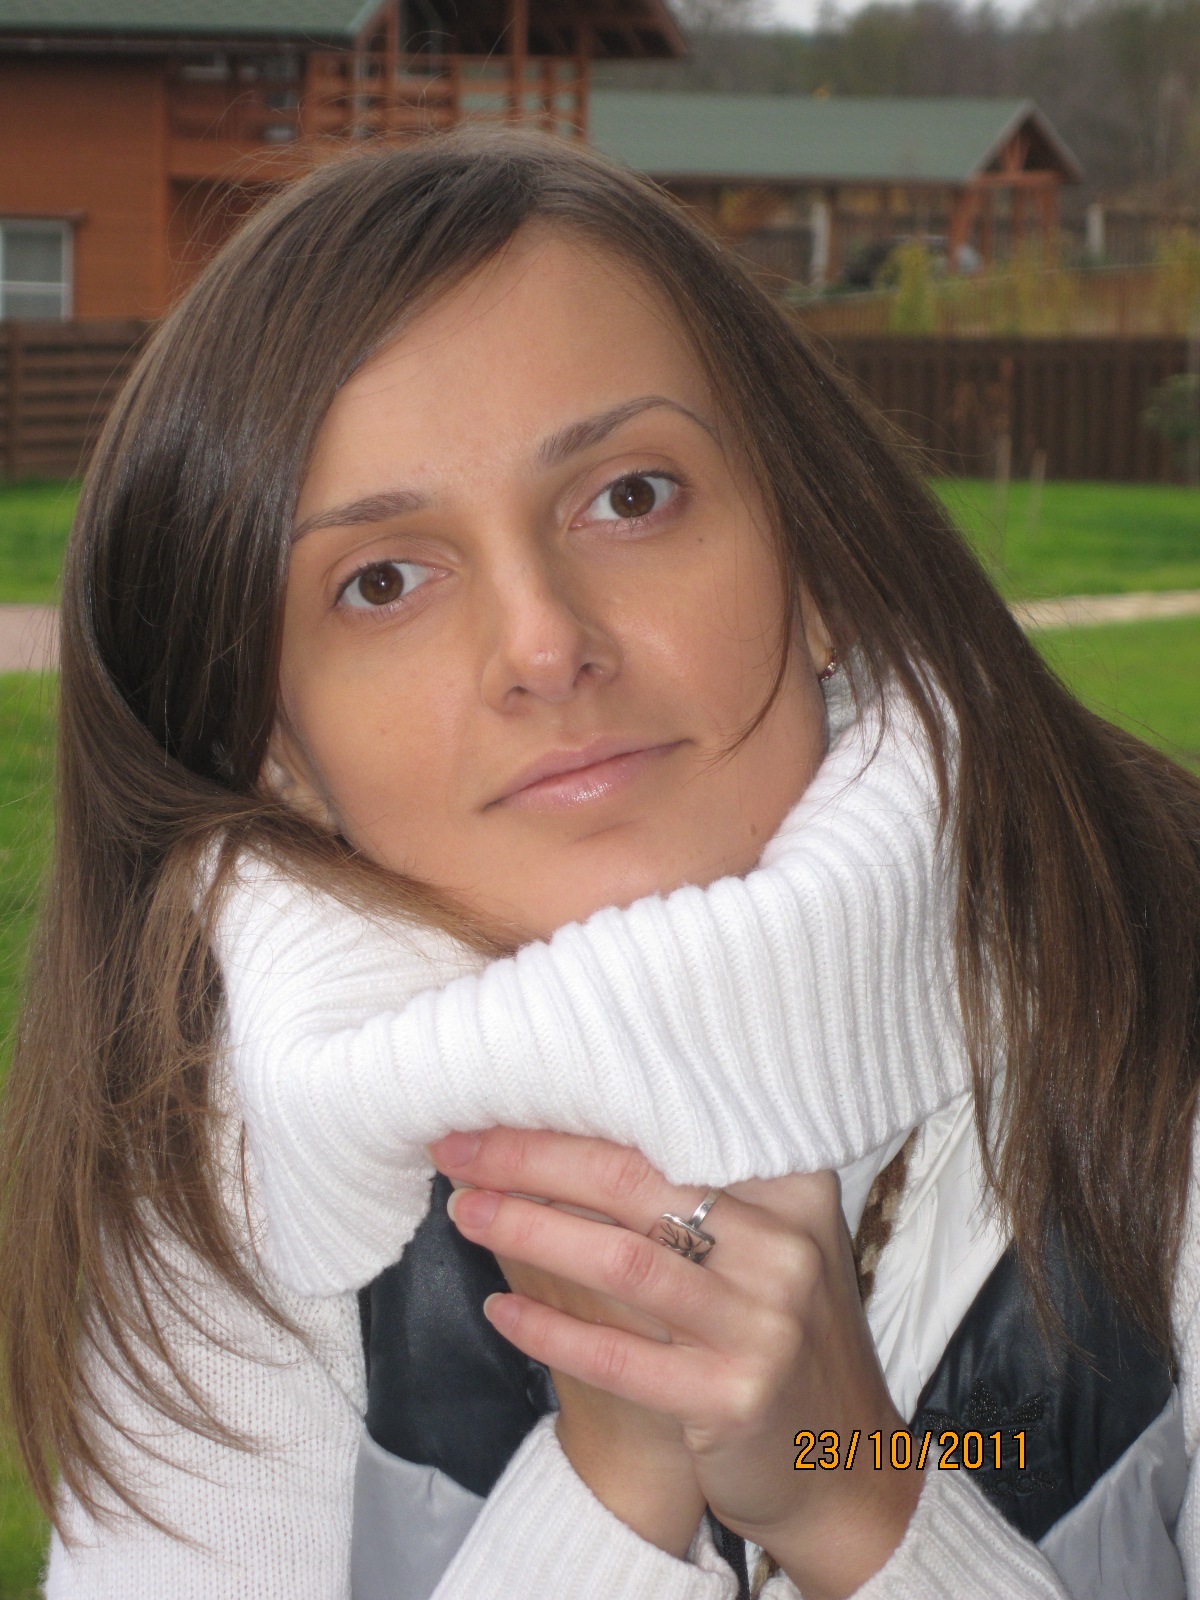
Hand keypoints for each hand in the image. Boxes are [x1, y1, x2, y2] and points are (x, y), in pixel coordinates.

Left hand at [430, 1128, 919, 1599]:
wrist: (843, 1470)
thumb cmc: (777, 1338)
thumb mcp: (768, 1249)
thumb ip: (699, 1190)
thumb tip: (566, 1129)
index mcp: (794, 1191)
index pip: (669, 1132)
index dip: (577, 1116)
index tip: (502, 1099)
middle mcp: (786, 1249)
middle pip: (635, 1183)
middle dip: (532, 1159)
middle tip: (457, 1146)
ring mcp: (764, 1326)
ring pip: (622, 1261)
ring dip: (528, 1230)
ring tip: (464, 1211)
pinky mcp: (733, 1400)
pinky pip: (619, 1357)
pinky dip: (550, 1331)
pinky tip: (501, 1309)